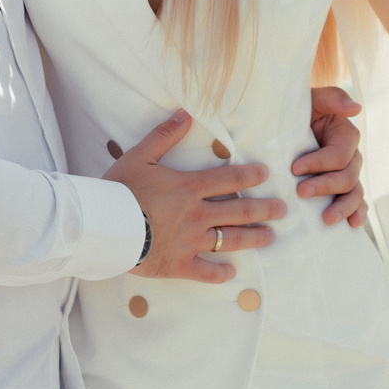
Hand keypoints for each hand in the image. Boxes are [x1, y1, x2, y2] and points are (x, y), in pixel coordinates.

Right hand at [103, 112, 286, 282]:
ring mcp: (192, 242)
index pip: (229, 179)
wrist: (105, 227)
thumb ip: (164, 136)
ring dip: (253, 238)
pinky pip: (206, 272)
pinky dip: (220, 273)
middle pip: (240, 211)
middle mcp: (198, 215)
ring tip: (269, 237)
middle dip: (264, 209)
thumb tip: (185, 114)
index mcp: (190, 187)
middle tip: (283, 209)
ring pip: (231, 240)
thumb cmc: (119, 190)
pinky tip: (232, 273)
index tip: (266, 174)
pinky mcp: (180, 264)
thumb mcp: (140, 157)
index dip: (250, 175)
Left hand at [293, 88, 366, 226]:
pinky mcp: (341, 188)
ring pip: (354, 194)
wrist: (286, 123)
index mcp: (345, 135)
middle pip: (348, 177)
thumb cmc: (298, 110)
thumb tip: (356, 108)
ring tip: (326, 220)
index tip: (294, 169)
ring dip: (343, 208)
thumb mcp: (312, 99)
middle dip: (325, 186)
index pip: (339, 155)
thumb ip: (333, 98)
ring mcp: (348, 174)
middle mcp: (351, 157)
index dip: (319, 163)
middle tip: (301, 192)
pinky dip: (356, 213)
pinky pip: (356, 202)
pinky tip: (352, 225)